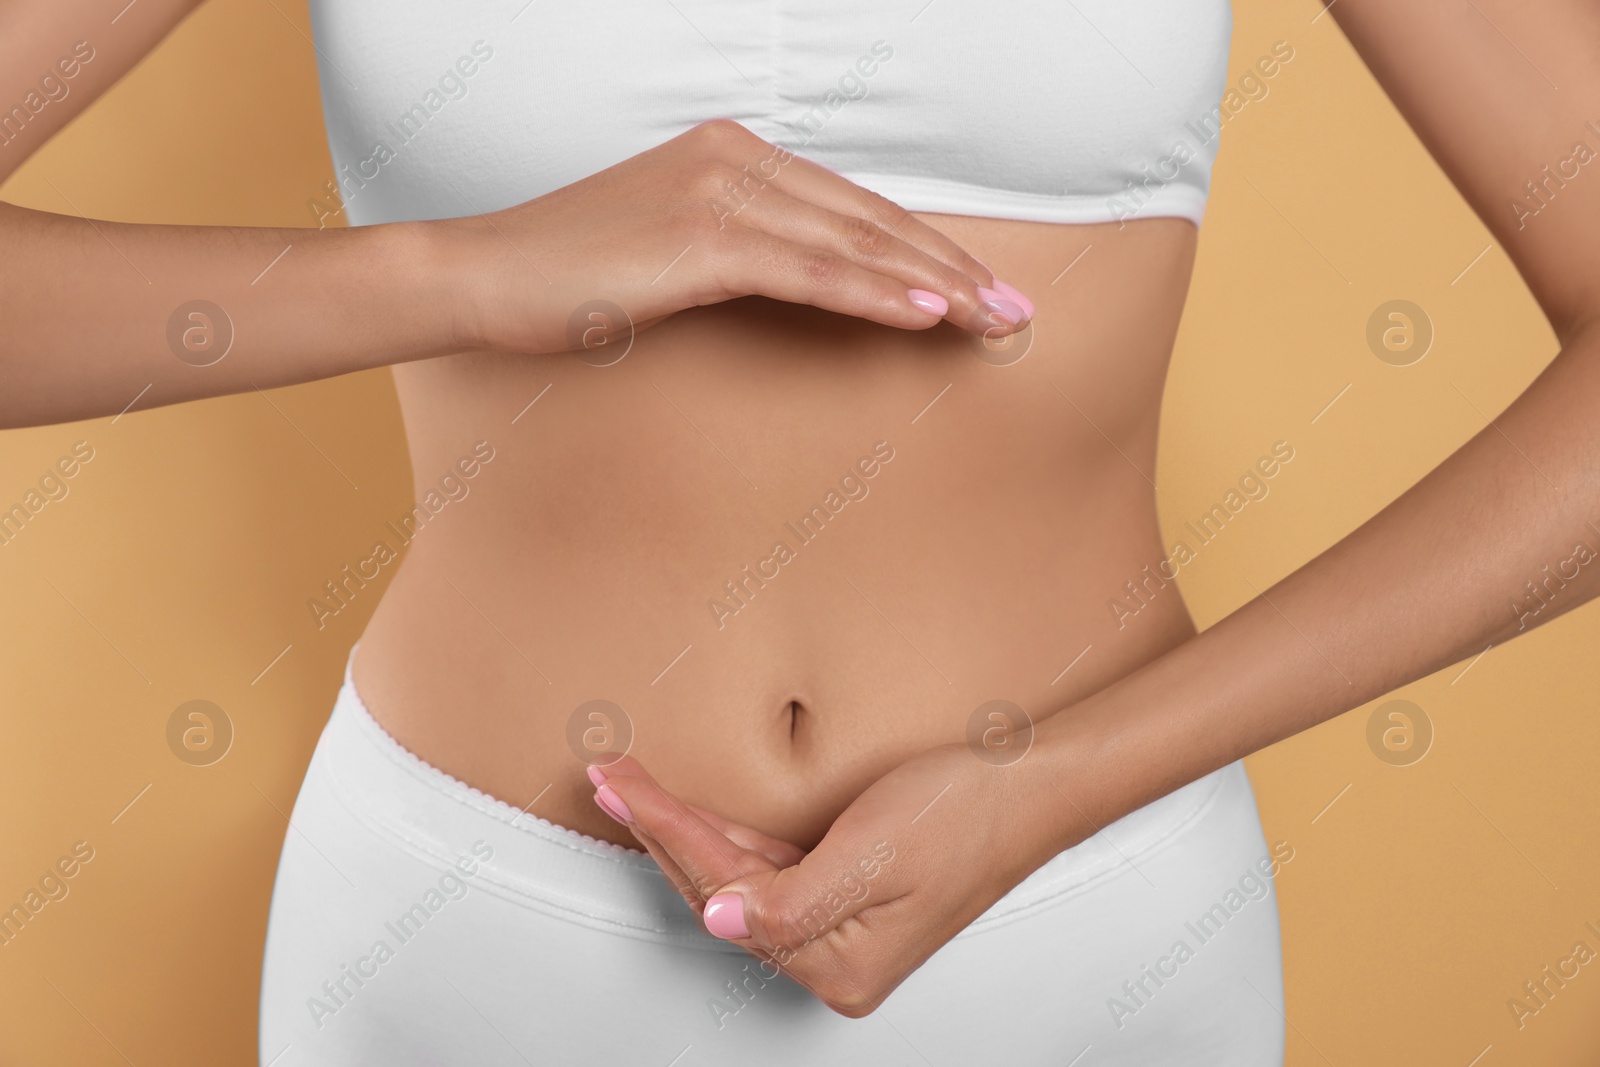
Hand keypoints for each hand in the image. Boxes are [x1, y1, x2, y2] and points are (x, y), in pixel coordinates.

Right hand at [431, 118, 1033, 355]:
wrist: (482, 277)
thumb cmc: (570, 276)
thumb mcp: (670, 252)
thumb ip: (742, 251)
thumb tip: (809, 288)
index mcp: (734, 155)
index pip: (854, 208)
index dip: (925, 250)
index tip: (981, 291)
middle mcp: (736, 158)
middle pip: (870, 220)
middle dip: (953, 269)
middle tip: (1019, 313)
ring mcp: (719, 192)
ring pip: (853, 243)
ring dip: (935, 286)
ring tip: (997, 321)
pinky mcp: (699, 238)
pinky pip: (810, 271)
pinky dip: (875, 293)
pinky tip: (930, 315)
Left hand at [589, 742, 1084, 1016]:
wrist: (1028, 786)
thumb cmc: (964, 813)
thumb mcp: (874, 855)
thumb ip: (789, 899)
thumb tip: (719, 920)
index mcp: (837, 964)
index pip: (724, 889)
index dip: (665, 829)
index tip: (620, 783)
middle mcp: (831, 961)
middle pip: (719, 890)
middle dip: (660, 829)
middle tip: (608, 776)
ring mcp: (837, 933)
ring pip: (735, 879)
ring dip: (683, 830)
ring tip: (630, 787)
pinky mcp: (844, 900)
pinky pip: (766, 870)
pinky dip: (725, 835)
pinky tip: (690, 811)